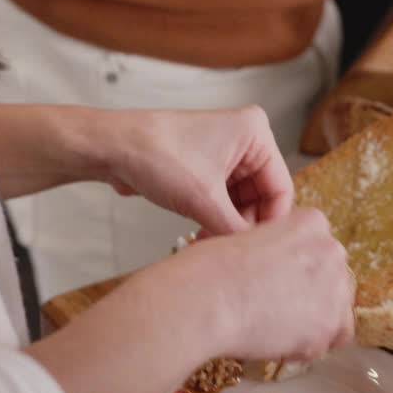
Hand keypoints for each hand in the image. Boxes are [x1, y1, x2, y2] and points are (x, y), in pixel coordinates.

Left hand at [94, 107, 293, 234]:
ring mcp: (226, 154)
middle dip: (244, 225)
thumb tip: (256, 258)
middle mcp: (245, 141)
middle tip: (228, 251)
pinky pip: (224, 201)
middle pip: (262, 197)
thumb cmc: (155, 154)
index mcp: (256, 133)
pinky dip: (216, 220)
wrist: (111, 148)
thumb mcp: (204, 199)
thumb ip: (236, 231)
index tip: (257, 251)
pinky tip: (203, 236)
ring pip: (242, 203)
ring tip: (210, 244)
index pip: (281, 188)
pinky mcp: (207, 168)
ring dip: (228, 226)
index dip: (269, 223)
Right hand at [165, 208, 354, 361]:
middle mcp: (332, 250)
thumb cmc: (209, 268)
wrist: (206, 300)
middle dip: (310, 296)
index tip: (278, 282)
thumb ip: (273, 251)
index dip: (298, 271)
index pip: (319, 250)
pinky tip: (283, 343)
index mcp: (311, 222)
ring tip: (276, 329)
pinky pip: (332, 340)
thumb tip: (274, 274)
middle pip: (333, 280)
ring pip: (337, 310)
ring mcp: (335, 289)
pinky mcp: (329, 325)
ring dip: (313, 321)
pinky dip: (311, 346)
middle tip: (276, 309)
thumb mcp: (244, 238)